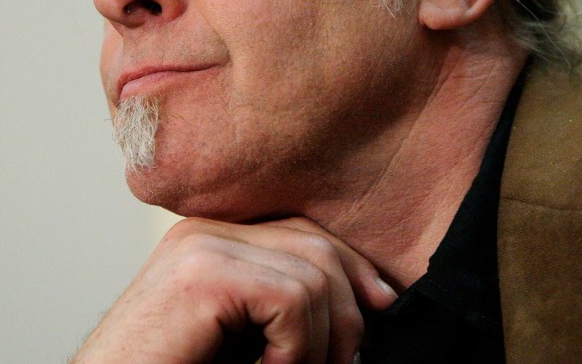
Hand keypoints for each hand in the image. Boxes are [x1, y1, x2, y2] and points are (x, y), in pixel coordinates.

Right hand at [71, 217, 396, 363]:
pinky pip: (291, 298)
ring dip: (320, 342)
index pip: (303, 231)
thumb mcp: (241, 336)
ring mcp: (201, 247)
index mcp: (213, 240)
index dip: (351, 268)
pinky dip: (297, 349)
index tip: (380, 307)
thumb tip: (365, 303)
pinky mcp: (202, 276)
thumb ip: (280, 308)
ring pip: (313, 274)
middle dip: (347, 309)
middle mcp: (205, 232)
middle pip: (315, 244)